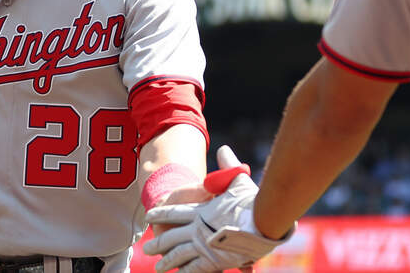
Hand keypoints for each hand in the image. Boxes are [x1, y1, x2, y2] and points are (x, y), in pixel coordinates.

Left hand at [143, 146, 291, 272]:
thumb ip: (228, 168)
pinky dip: (185, 272)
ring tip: (158, 267)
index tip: (149, 216)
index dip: (161, 214)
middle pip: (171, 238)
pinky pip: (193, 269)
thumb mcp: (238, 181)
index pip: (174, 213)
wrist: (263, 221)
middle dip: (159, 244)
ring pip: (178, 255)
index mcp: (200, 211)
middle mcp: (197, 229)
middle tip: (147, 248)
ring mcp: (202, 246)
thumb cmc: (252, 200)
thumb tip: (223, 150)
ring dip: (167, 261)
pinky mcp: (212, 261)